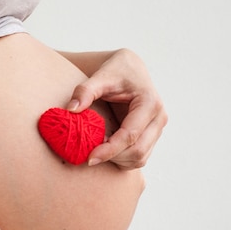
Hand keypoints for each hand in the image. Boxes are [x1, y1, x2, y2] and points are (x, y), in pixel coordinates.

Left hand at [67, 49, 167, 168]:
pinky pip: (139, 157)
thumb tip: (71, 109)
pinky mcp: (152, 136)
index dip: (109, 150)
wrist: (129, 70)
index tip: (89, 158)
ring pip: (139, 158)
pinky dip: (122, 159)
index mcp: (149, 103)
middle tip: (88, 155)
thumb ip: (85, 91)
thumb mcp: (100, 77)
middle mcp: (159, 118)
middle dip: (112, 157)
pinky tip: (106, 149)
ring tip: (97, 149)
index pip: (130, 135)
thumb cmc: (116, 71)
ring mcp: (157, 129)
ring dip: (117, 160)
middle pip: (137, 151)